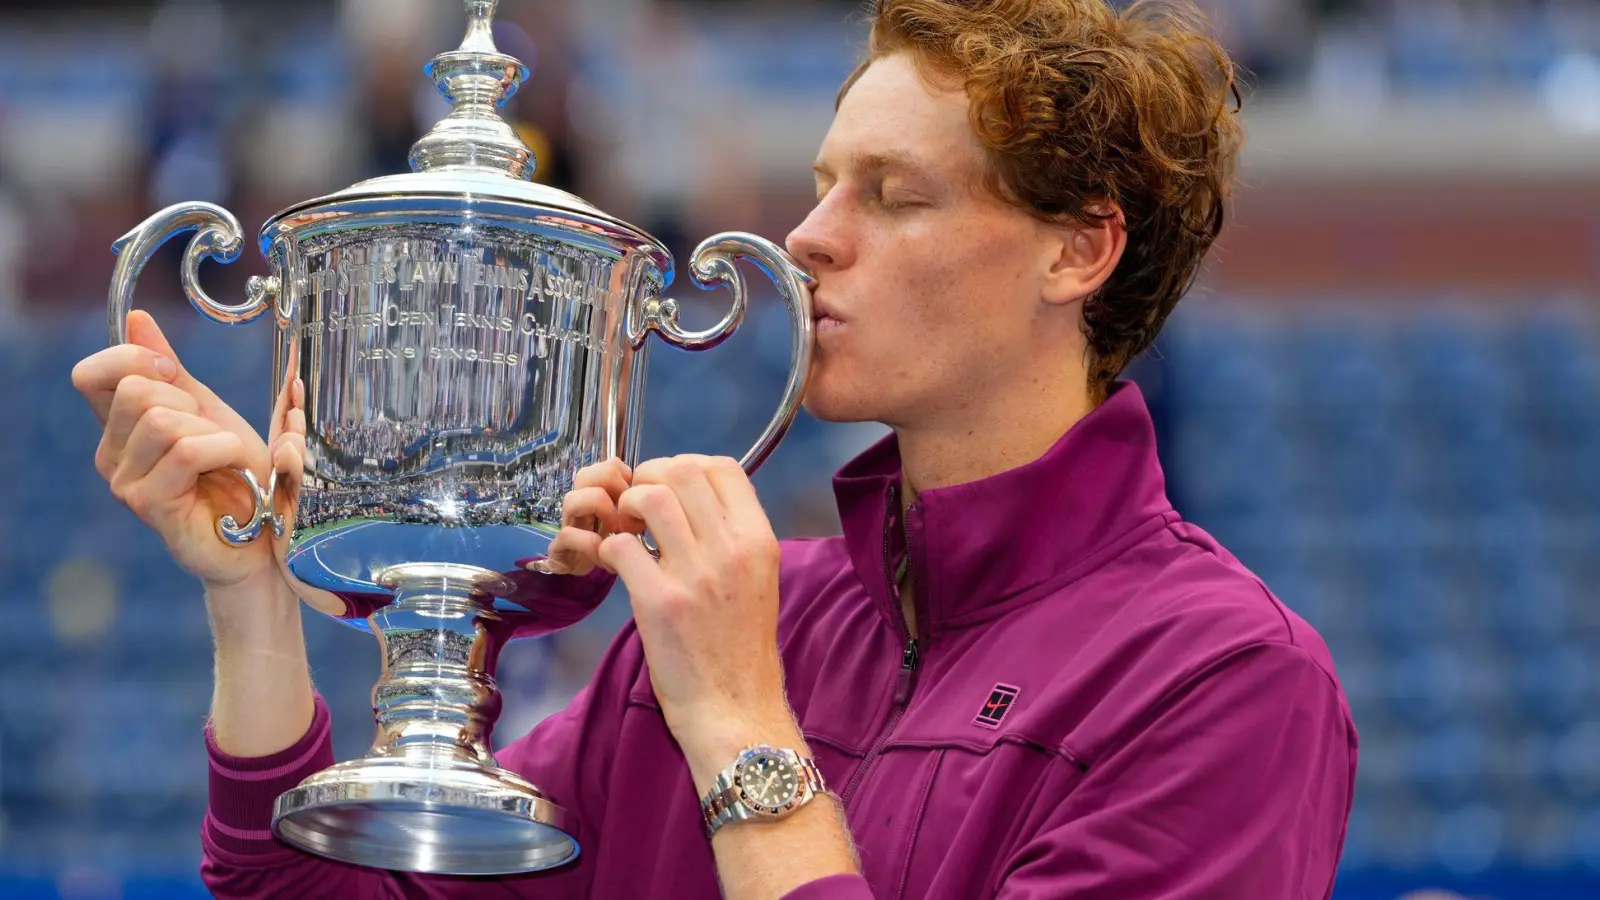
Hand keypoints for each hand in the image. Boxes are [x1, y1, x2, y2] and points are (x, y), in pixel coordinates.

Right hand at [72, 310, 294, 595]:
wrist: (263, 533)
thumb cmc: (235, 475)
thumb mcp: (206, 410)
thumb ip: (170, 369)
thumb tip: (137, 319)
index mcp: (119, 428)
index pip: (90, 375)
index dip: (133, 359)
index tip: (173, 372)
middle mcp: (112, 455)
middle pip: (136, 391)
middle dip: (189, 402)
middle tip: (213, 435)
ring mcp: (125, 483)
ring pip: (163, 421)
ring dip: (213, 432)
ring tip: (224, 458)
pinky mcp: (150, 506)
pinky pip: (186, 450)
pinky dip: (222, 450)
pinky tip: (231, 469)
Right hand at [536, 457, 635, 574]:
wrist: (594, 574)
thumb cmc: (617, 546)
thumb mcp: (636, 521)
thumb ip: (637, 501)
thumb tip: (646, 487)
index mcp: (602, 492)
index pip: (608, 465)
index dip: (624, 474)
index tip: (636, 494)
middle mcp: (583, 503)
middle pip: (586, 474)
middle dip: (610, 487)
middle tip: (626, 509)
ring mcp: (570, 524)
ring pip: (572, 499)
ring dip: (598, 512)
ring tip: (617, 530)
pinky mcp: (559, 548)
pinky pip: (567, 534)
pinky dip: (587, 542)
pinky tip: (602, 552)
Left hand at [596, 455, 796, 787]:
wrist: (735, 710)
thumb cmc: (740, 650)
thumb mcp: (758, 581)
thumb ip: (732, 538)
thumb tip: (693, 502)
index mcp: (759, 541)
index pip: (722, 467)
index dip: (685, 466)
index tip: (669, 489)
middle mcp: (732, 550)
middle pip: (681, 471)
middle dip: (649, 479)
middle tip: (638, 510)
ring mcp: (697, 575)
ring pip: (650, 498)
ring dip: (627, 508)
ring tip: (627, 533)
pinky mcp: (660, 603)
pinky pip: (621, 547)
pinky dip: (609, 549)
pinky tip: (617, 567)